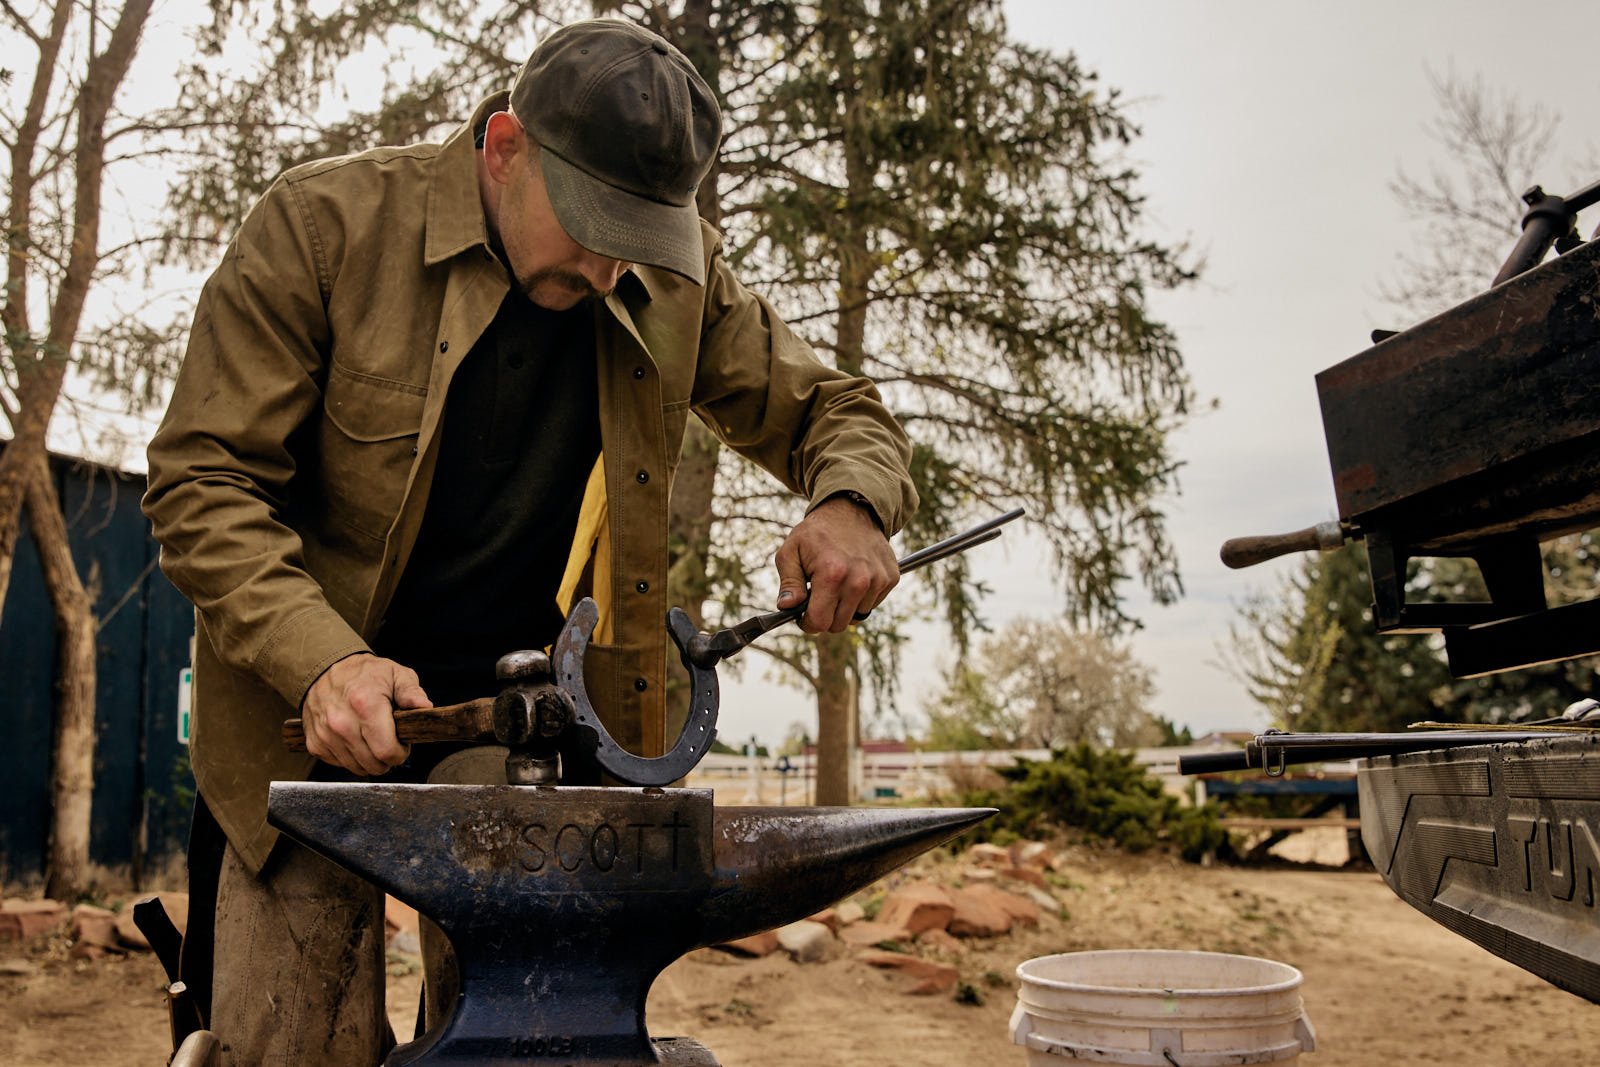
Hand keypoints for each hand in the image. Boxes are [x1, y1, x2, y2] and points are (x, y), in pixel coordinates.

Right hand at [300, 653, 429, 775]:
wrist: (323, 669)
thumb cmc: (364, 674)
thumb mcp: (395, 674)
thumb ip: (412, 693)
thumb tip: (425, 708)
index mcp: (365, 704)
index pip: (387, 751)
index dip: (400, 752)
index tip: (401, 742)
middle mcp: (342, 722)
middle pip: (374, 764)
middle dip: (387, 758)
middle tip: (388, 740)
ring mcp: (326, 735)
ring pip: (357, 768)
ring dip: (369, 759)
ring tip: (372, 738)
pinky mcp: (315, 743)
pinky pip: (340, 764)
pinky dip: (351, 757)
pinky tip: (355, 739)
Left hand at [773, 495, 898, 633]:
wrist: (851, 510)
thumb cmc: (817, 533)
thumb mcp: (791, 551)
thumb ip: (788, 583)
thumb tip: (786, 607)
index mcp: (831, 574)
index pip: (819, 622)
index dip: (807, 622)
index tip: (803, 613)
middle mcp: (859, 580)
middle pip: (838, 625)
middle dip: (825, 615)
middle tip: (819, 595)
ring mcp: (878, 579)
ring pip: (857, 617)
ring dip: (844, 607)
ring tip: (838, 582)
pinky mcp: (891, 578)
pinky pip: (872, 605)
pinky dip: (861, 598)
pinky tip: (854, 577)